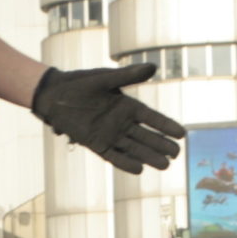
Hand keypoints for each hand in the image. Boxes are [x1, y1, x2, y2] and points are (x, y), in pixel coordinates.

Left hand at [29, 64, 184, 173]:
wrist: (53, 95)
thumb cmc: (80, 83)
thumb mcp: (106, 78)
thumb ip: (129, 75)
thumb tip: (154, 67)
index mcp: (127, 106)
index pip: (152, 118)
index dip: (166, 126)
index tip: (182, 134)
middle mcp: (121, 123)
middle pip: (146, 137)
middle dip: (162, 145)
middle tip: (177, 154)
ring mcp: (109, 134)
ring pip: (133, 149)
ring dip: (148, 157)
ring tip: (165, 166)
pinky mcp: (96, 144)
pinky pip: (113, 156)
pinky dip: (125, 163)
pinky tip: (139, 170)